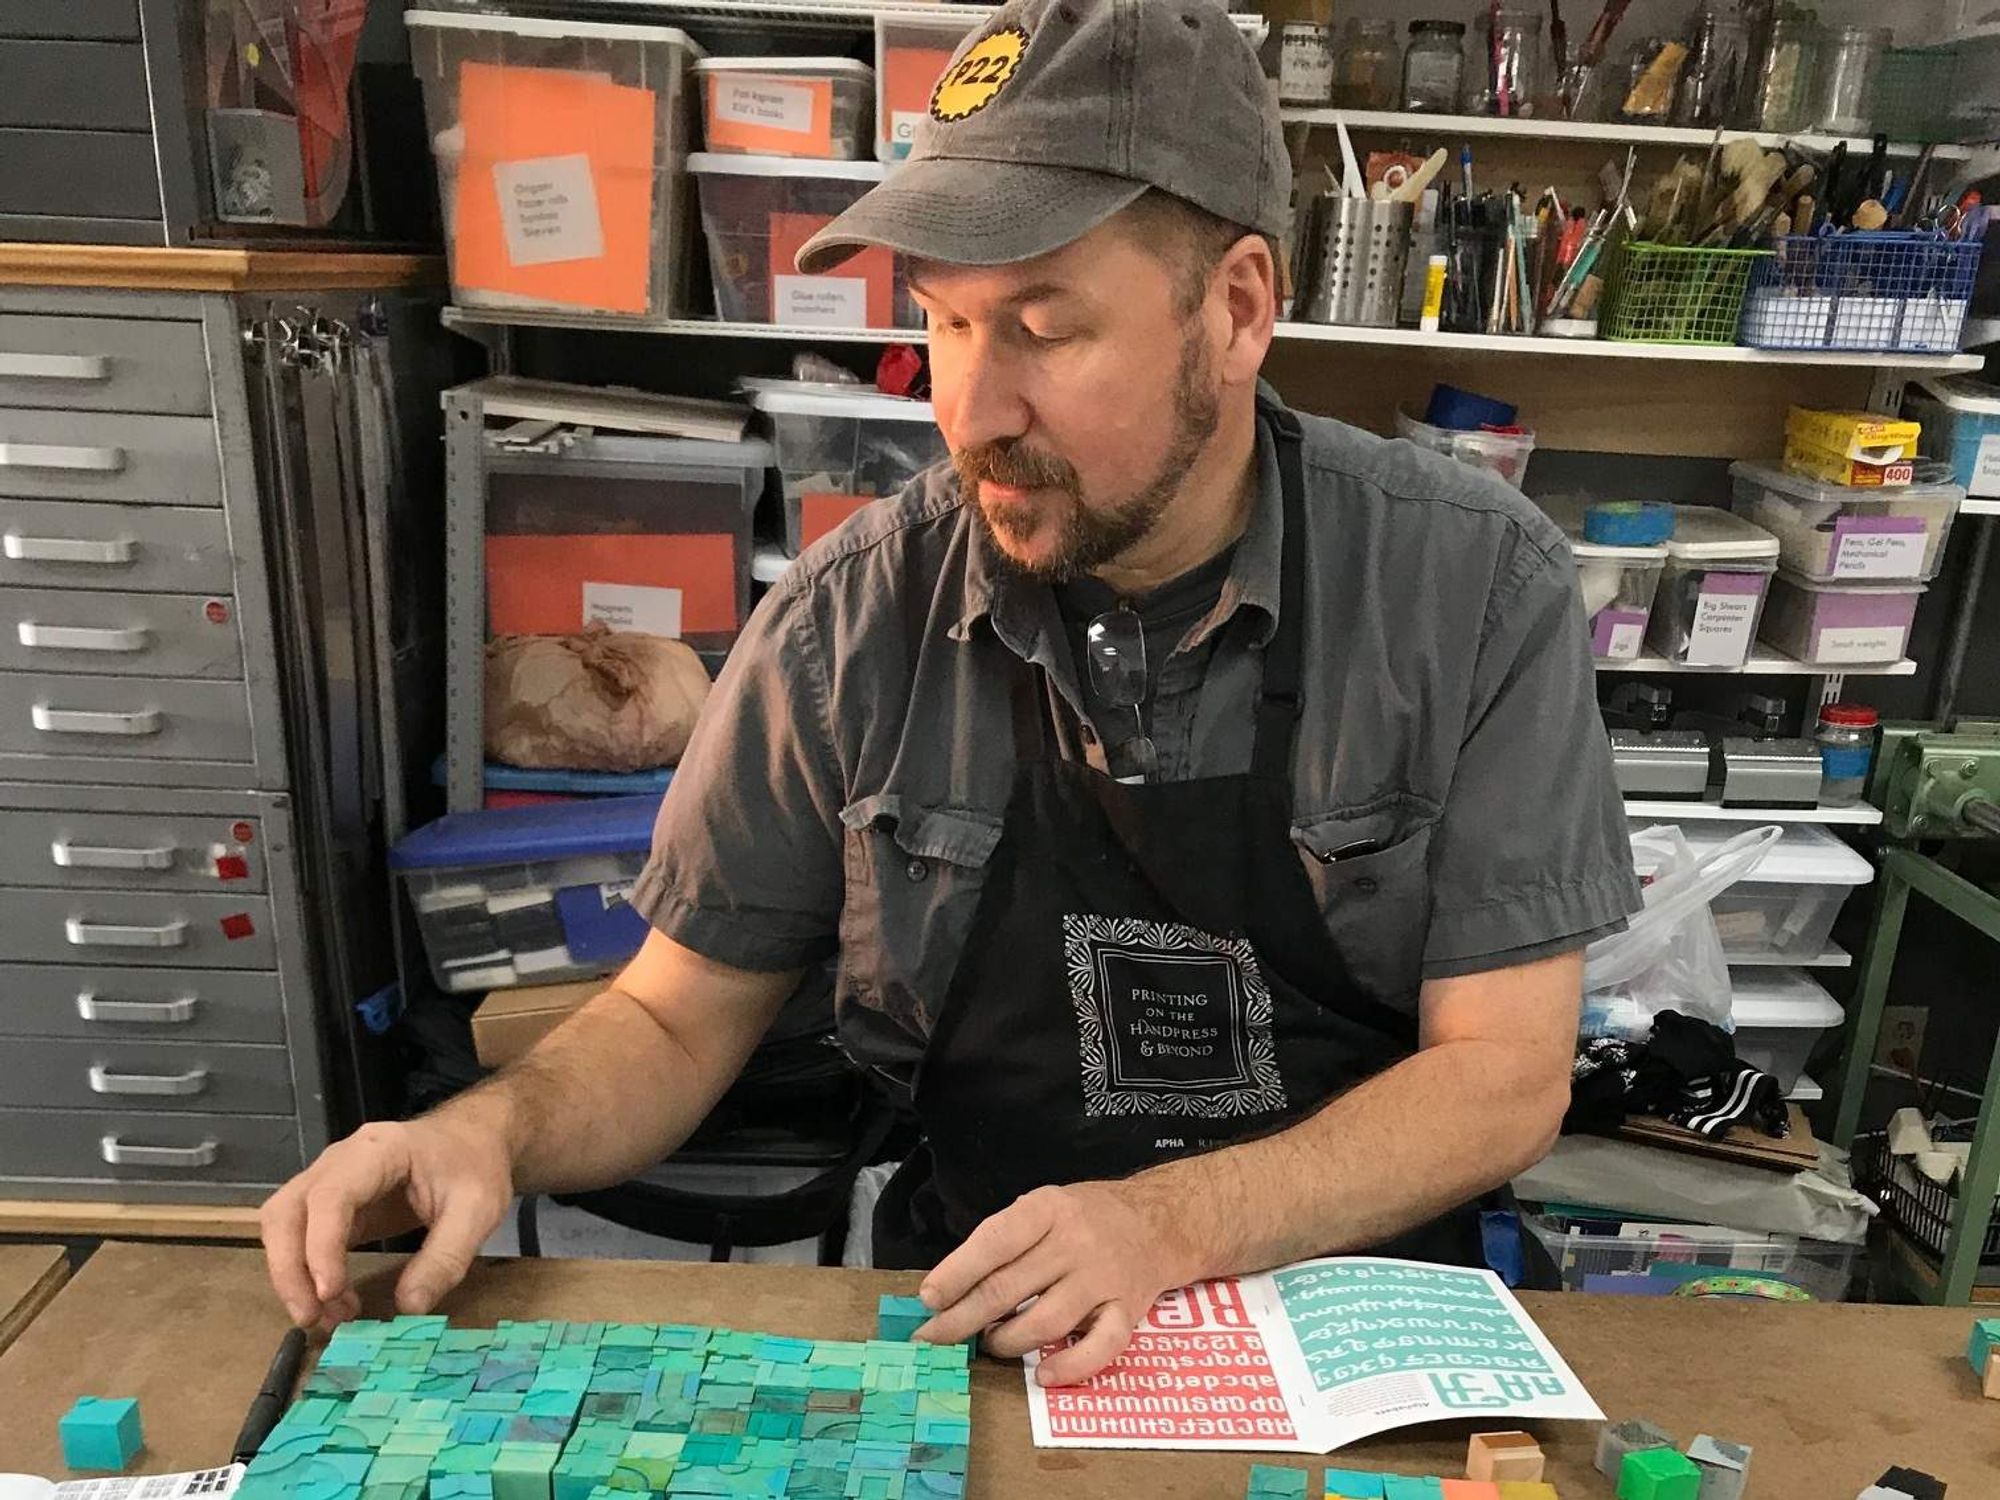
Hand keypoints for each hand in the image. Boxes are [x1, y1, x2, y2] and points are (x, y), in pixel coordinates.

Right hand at [258, 1107, 514, 1329]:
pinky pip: (299, 1236)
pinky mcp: (331, 1204)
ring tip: (327, 1316)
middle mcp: (340, 1160)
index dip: (322, 1247)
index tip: (330, 1293)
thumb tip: (409, 1308)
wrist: (473, 1138)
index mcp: (379, 1151)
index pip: (330, 1196)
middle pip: (287, 1211)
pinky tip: (334, 1301)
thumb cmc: (476, 1164)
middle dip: (290, 1269)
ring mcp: (329, 1180)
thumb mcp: (478, 1209)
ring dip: (291, 1274)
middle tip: (313, 1317)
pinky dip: (305, 1272)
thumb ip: (446, 1257)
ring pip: (282, 1224)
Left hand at [912, 1179, 1195, 1386]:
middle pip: (1009, 1287)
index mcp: (1048, 1208)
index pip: (994, 1241)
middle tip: (934, 1338)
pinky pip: (1102, 1347)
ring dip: (1007, 1341)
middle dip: (963, 1318)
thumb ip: (1005, 1239)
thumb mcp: (1044, 1206)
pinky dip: (1071, 1366)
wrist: (1160, 1221)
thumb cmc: (1087, 1217)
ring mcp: (1105, 1278)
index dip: (956, 1273)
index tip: (928, 1299)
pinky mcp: (1129, 1311)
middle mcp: (1076, 1242)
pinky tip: (1043, 1373)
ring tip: (989, 1344)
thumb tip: (950, 1286)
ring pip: (1046, 1321)